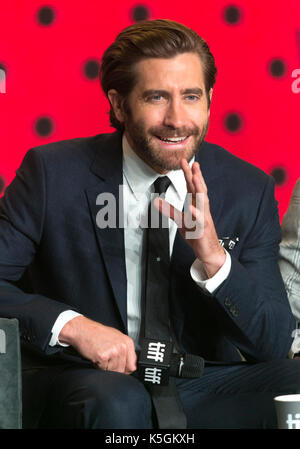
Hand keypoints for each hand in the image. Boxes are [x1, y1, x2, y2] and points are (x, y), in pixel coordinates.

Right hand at [58, 316, 136, 373]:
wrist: (82, 330)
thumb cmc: (97, 333)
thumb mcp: (116, 338)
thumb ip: (125, 351)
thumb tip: (130, 366)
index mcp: (127, 342)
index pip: (132, 365)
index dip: (125, 369)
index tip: (118, 367)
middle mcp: (122, 346)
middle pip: (122, 370)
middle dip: (114, 368)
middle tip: (107, 359)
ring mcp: (113, 351)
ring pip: (113, 371)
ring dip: (105, 367)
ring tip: (101, 356)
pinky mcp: (103, 356)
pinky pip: (103, 369)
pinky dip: (98, 366)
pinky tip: (96, 356)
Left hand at [155, 158, 225, 277]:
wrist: (208, 251)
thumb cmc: (196, 234)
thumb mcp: (180, 221)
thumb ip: (170, 210)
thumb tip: (156, 201)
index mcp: (196, 205)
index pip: (192, 186)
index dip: (188, 174)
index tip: (184, 161)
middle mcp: (202, 208)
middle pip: (198, 189)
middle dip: (195, 175)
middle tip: (191, 162)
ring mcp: (204, 217)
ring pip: (202, 200)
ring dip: (199, 188)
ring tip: (195, 177)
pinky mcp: (203, 228)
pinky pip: (200, 220)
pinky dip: (196, 213)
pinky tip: (191, 207)